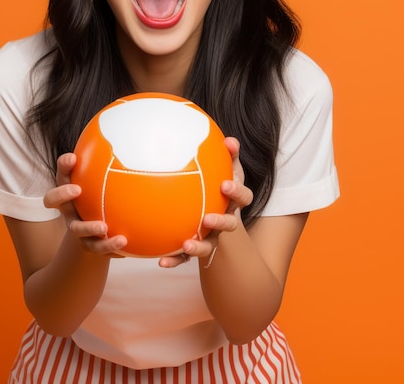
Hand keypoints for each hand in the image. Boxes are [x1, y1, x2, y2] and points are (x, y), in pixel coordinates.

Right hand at [43, 152, 127, 255]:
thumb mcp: (110, 179)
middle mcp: (69, 207)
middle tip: (77, 190)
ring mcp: (76, 227)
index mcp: (72, 188)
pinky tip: (124, 241)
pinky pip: (97, 247)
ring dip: (87, 227)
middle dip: (62, 194)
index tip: (72, 158)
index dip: (64, 166)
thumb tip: (139, 127)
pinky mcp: (89, 245)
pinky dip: (109, 245)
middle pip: (53, 200)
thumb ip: (118, 160)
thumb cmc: (106, 196)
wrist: (101, 231)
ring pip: (74, 228)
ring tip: (103, 227)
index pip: (62, 173)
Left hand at [159, 137, 252, 267]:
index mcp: (233, 201)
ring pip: (209, 245)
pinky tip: (161, 262)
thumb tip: (230, 140)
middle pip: (229, 225)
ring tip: (186, 244)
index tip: (225, 185)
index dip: (236, 192)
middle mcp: (226, 220)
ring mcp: (212, 236)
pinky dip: (175, 260)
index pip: (242, 197)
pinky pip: (185, 257)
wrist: (211, 212)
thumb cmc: (217, 184)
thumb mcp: (226, 169)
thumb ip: (228, 155)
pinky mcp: (196, 247)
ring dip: (199, 247)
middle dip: (220, 222)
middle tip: (208, 218)